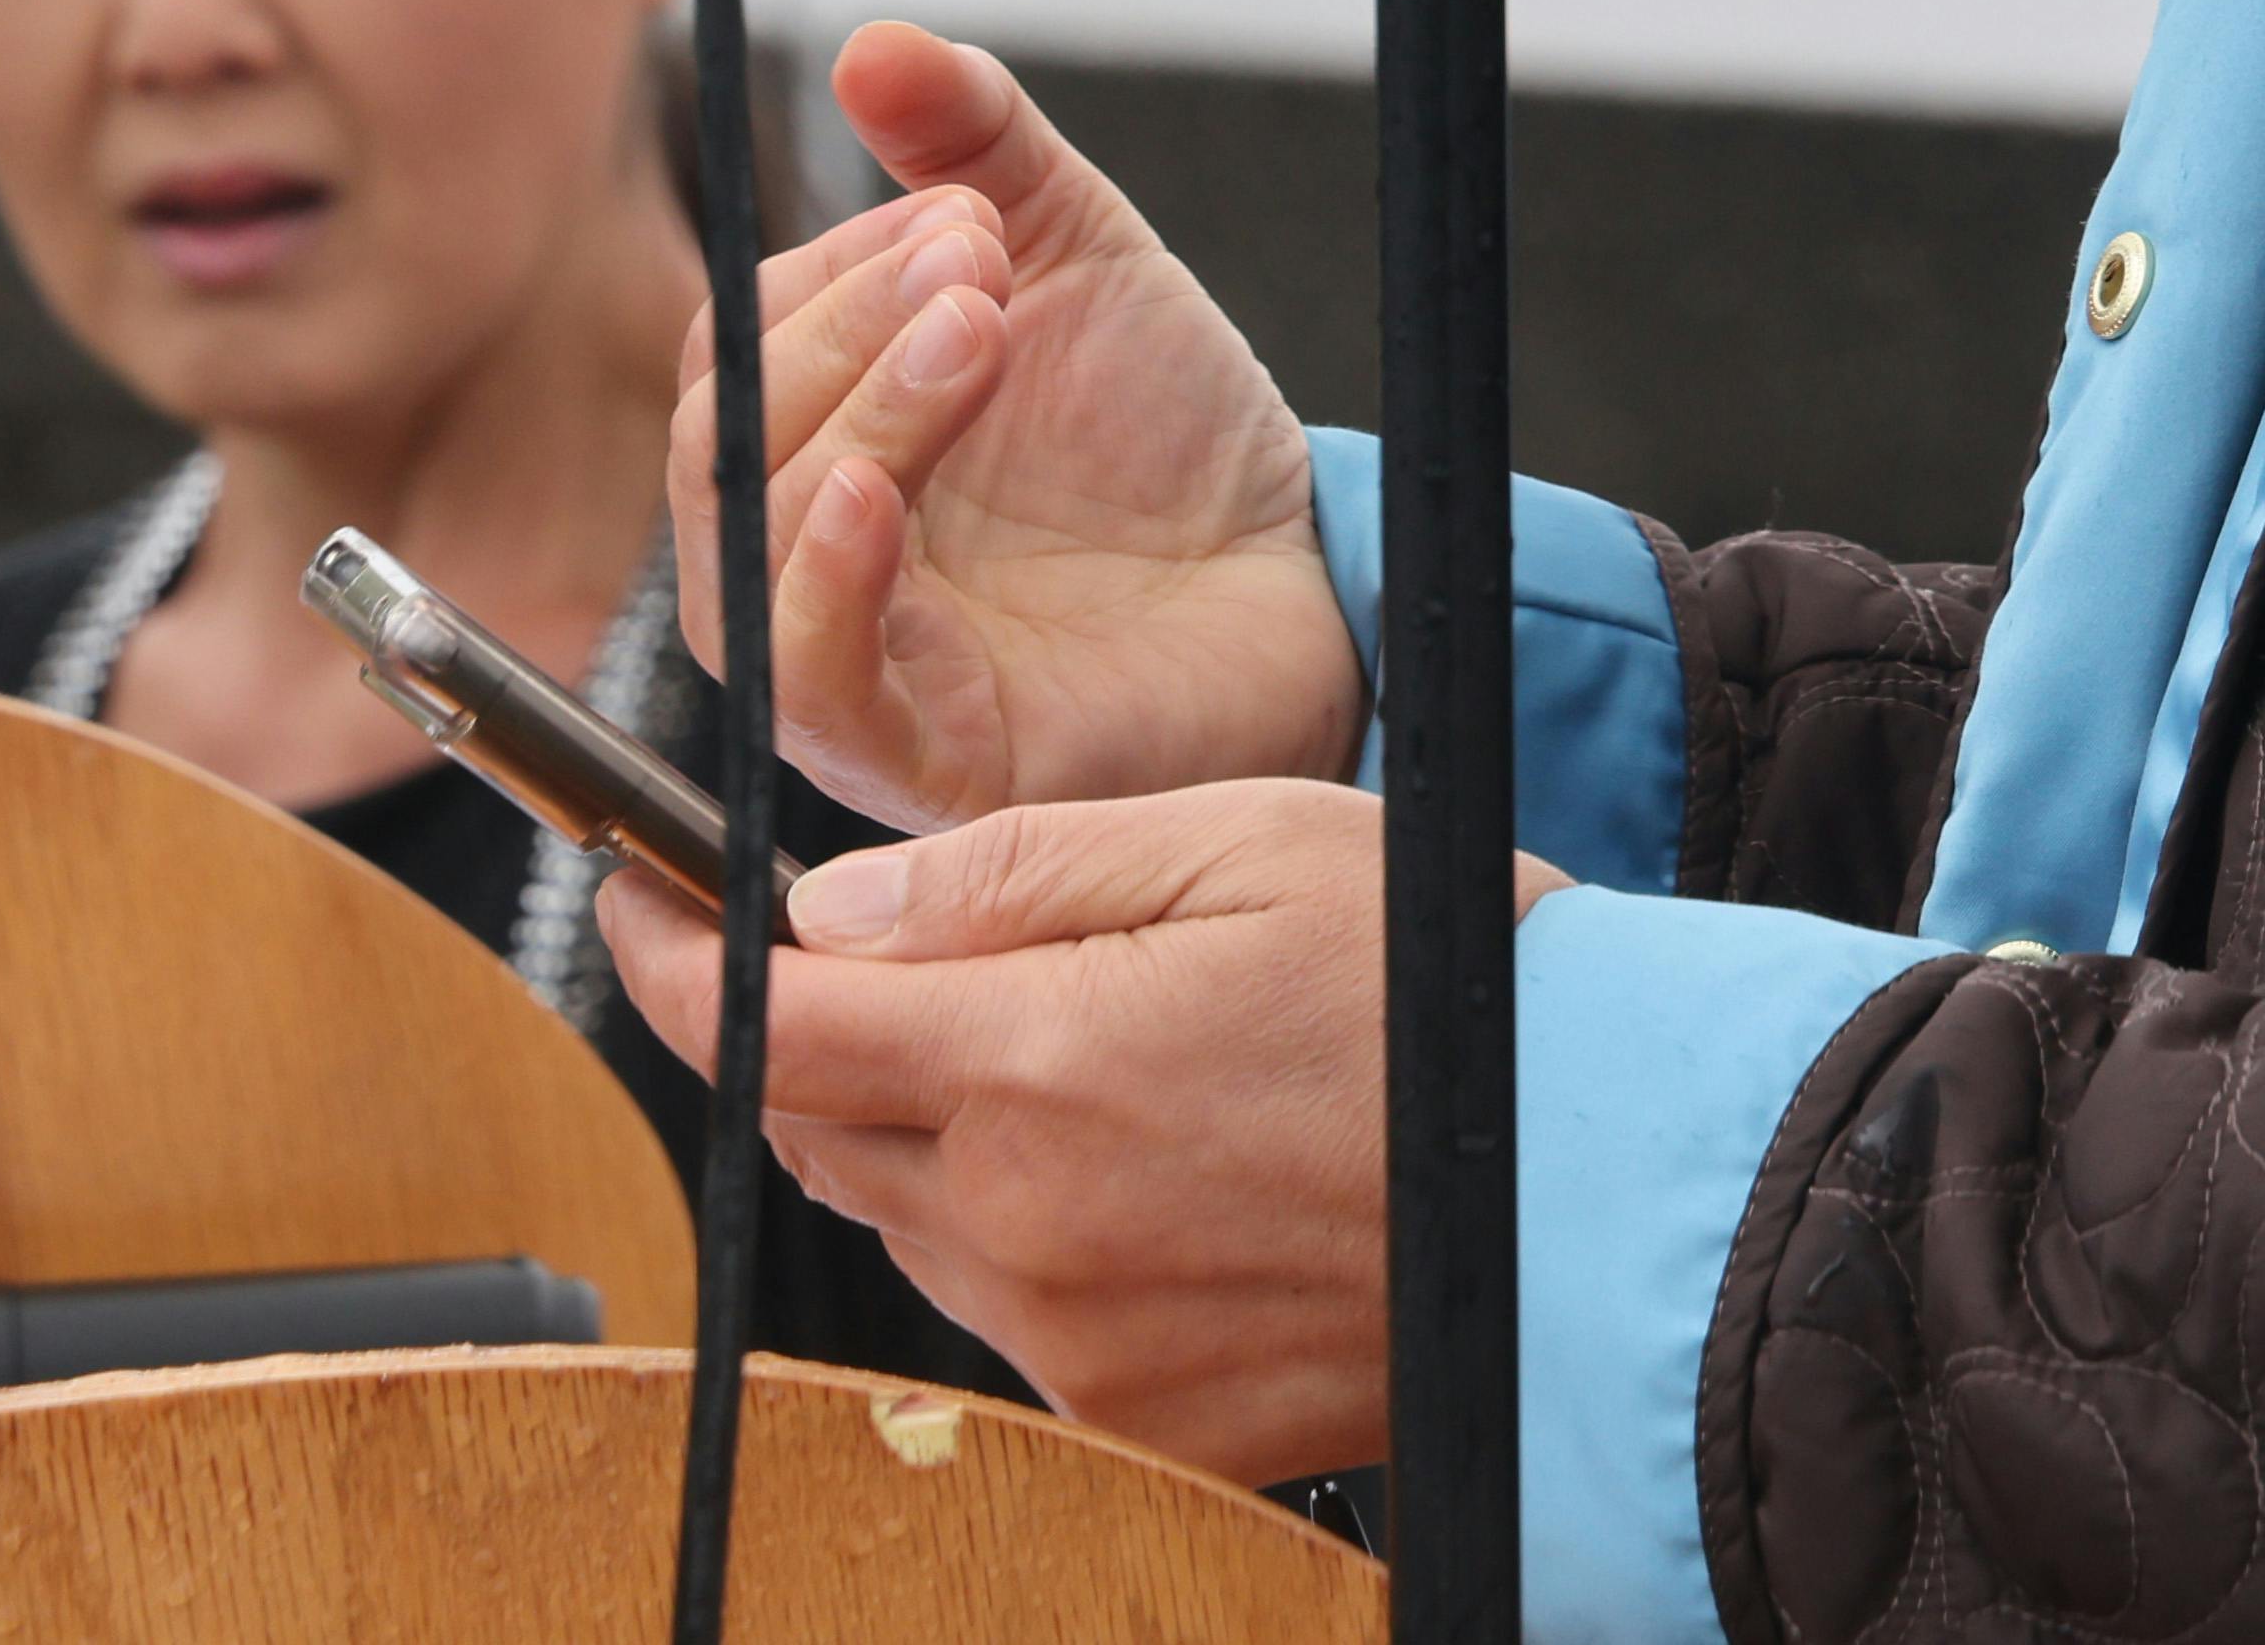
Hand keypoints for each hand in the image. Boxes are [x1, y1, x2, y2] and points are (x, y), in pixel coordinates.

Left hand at [602, 782, 1548, 1485]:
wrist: (1615, 1193)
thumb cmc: (1455, 988)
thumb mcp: (1243, 843)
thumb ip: (1016, 869)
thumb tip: (836, 906)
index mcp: (1040, 1061)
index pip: (768, 1022)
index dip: (677, 955)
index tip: (649, 901)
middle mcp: (1029, 1224)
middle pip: (823, 1130)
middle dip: (828, 1034)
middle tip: (912, 956)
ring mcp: (1079, 1343)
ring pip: (909, 1226)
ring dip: (936, 1136)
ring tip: (1100, 1057)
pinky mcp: (1140, 1420)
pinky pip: (1008, 1319)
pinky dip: (1024, 1233)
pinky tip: (1151, 1167)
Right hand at [672, 21, 1362, 828]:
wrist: (1302, 584)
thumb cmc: (1165, 441)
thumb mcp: (1080, 256)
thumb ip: (975, 150)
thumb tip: (874, 44)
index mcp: (813, 442)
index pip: (737, 349)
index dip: (836, 271)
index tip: (970, 216)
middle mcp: (795, 560)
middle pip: (723, 440)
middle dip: (847, 328)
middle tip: (982, 262)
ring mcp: (845, 666)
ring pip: (752, 548)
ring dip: (860, 416)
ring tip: (979, 328)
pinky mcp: (913, 759)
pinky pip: (810, 683)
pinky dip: (822, 581)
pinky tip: (880, 493)